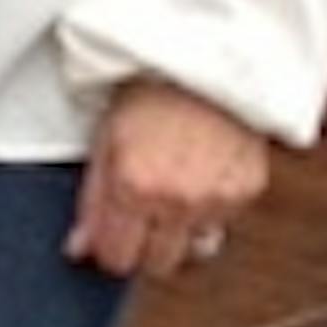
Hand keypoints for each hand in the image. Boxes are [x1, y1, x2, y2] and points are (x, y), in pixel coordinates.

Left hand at [64, 76, 269, 282]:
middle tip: (143, 217)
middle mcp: (176, 200)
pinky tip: (202, 176)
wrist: (204, 61)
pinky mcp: (247, 190)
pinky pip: (224, 223)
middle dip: (145, 248)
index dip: (111, 249)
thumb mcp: (104, 142)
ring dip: (181, 232)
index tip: (113, 235)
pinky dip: (211, 210)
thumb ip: (92, 202)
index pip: (118, 259)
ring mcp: (215, 198)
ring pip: (195, 250)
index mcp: (133, 187)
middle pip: (157, 265)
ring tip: (175, 193)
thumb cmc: (148, 96)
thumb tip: (79, 250)